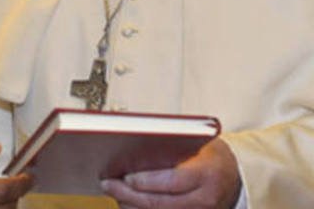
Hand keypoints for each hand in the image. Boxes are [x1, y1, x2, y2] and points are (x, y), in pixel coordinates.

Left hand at [100, 138, 241, 207]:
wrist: (237, 176)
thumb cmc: (212, 155)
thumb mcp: (197, 143)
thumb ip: (169, 147)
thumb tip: (132, 147)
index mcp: (206, 174)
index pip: (171, 181)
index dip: (145, 181)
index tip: (125, 176)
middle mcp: (205, 199)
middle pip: (160, 202)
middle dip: (129, 194)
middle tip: (108, 184)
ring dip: (132, 206)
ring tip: (114, 194)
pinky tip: (129, 204)